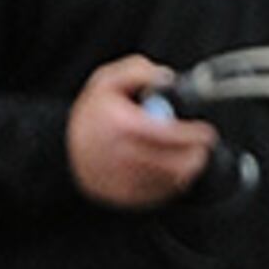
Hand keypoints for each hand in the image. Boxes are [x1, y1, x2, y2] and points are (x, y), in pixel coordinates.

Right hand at [63, 56, 217, 209]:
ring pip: (171, 180)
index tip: (206, 132)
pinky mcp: (125, 197)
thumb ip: (137, 71)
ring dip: (186, 169)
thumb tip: (166, 77)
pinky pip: (159, 194)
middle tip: (202, 146)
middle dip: (196, 154)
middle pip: (175, 162)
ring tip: (189, 158)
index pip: (168, 133)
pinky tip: (168, 172)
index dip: (193, 135)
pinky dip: (170, 184)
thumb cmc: (88, 117)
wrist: (63, 153)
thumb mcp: (105, 81)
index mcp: (121, 124)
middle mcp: (122, 155)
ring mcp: (124, 180)